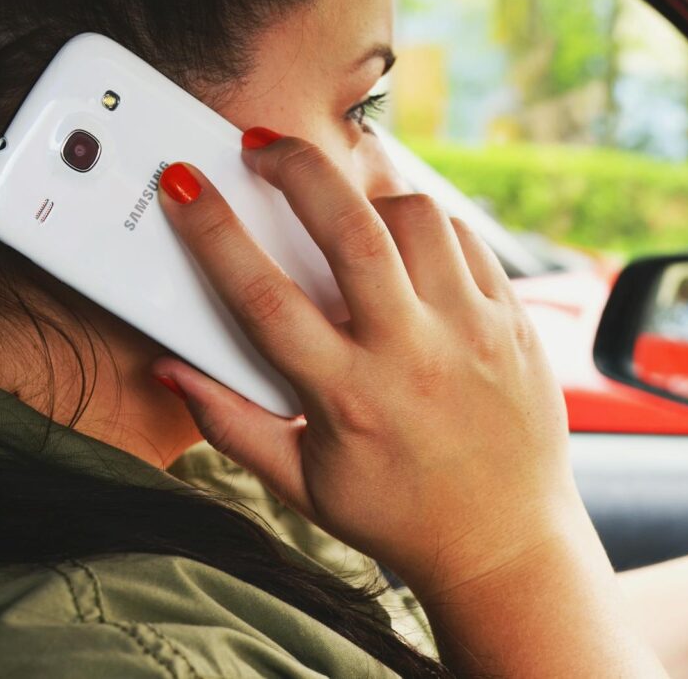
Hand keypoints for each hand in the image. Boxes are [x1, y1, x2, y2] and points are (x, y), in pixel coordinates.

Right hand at [151, 136, 576, 598]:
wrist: (505, 541)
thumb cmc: (400, 516)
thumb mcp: (303, 484)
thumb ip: (232, 425)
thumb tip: (174, 371)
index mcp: (349, 398)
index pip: (263, 296)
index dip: (211, 230)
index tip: (183, 185)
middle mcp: (413, 355)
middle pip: (350, 230)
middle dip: (296, 169)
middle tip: (264, 147)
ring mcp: (471, 332)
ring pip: (417, 218)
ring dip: (369, 196)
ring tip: (344, 208)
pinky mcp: (513, 322)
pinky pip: (467, 240)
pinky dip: (427, 225)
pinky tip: (405, 242)